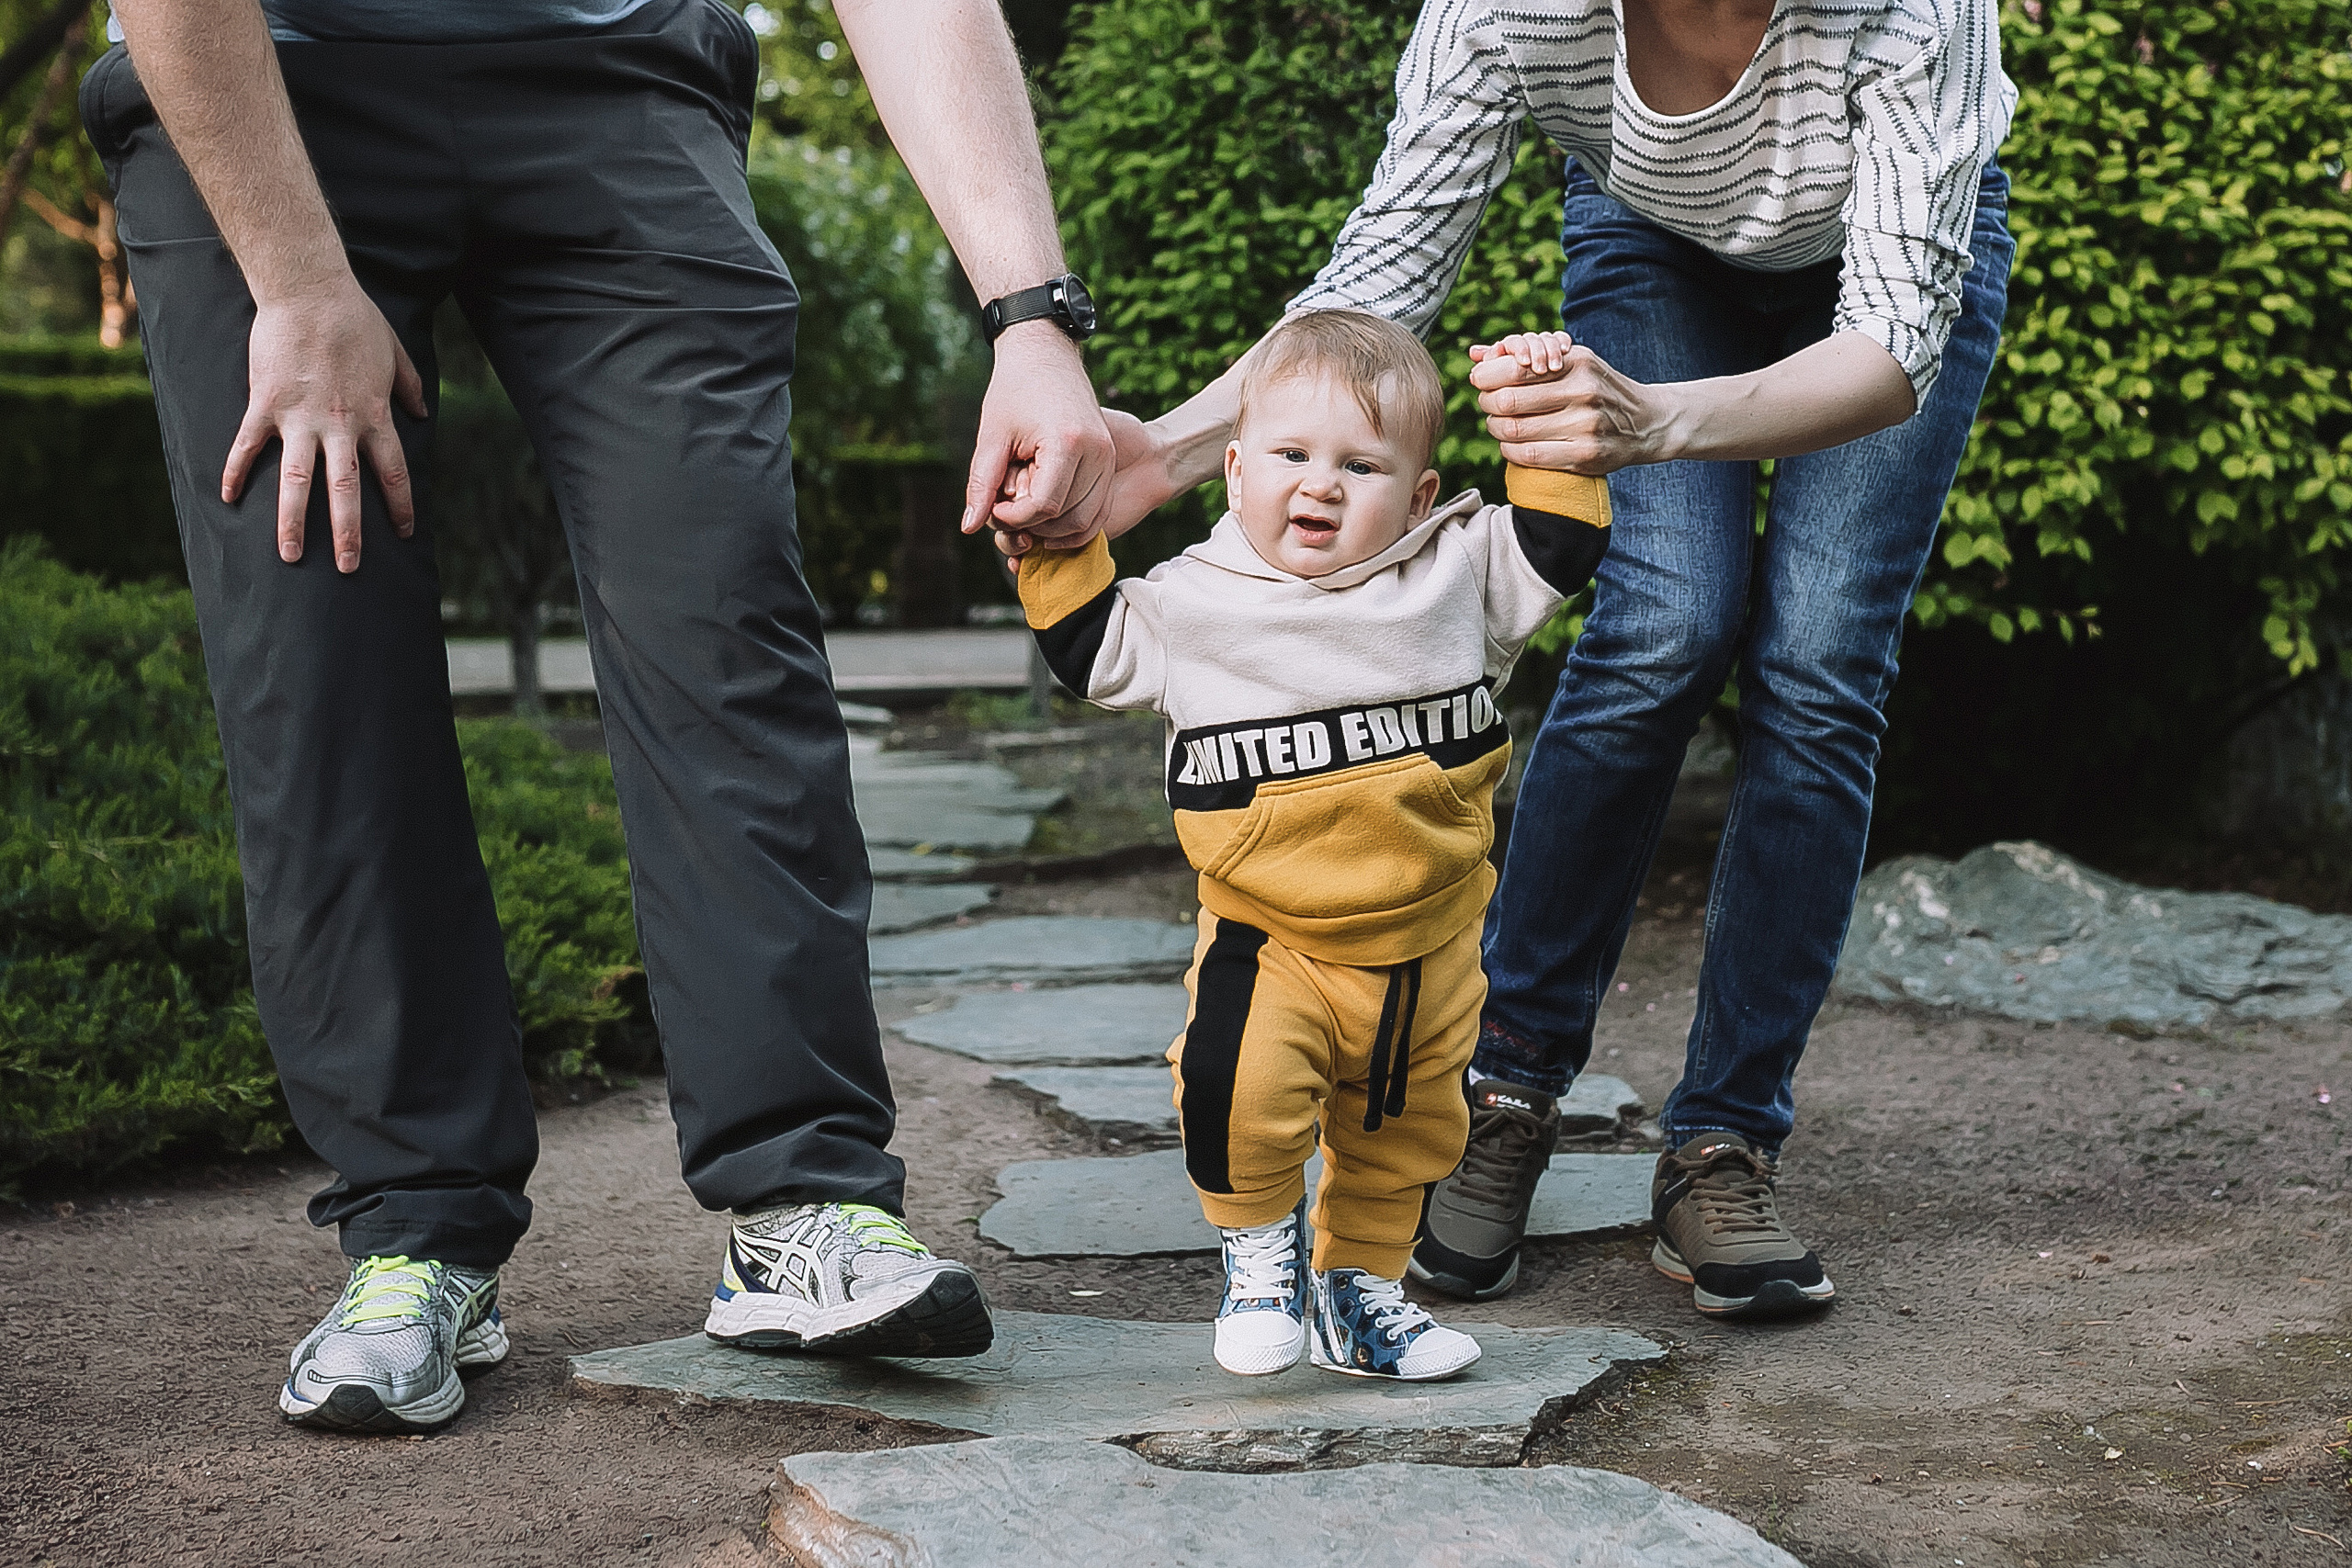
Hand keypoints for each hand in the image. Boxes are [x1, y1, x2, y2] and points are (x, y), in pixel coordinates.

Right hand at [223, 279, 427, 572]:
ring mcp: (299, 417)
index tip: (403, 534)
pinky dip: (235, 471)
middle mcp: (339, 425)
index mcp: (373, 416)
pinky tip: (226, 498)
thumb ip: (411, 387)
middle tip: (348, 568)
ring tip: (290, 556)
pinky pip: (248, 445)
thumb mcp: (395, 353)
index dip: (399, 505)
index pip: (392, 472)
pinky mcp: (264, 403)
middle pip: (346, 490)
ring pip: (296, 480)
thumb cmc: (355, 318)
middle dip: (348, 533)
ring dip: (292, 521)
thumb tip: (424, 413)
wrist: (309, 289)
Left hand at [962, 322, 1115, 547]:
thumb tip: (969, 527)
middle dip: (1033, 525)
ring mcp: (1108, 457)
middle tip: (1007, 509)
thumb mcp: (993, 436)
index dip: (1014, 517)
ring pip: (1085, 521)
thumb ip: (982, 484)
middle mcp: (1097, 452)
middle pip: (1067, 518)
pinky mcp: (1109, 460)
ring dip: (1052, 528)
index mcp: (1067, 442)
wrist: (1046, 353)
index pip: (1043, 505)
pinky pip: (1097, 510)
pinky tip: (1044, 515)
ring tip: (1024, 509)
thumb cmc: (1015, 389)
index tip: (995, 507)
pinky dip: (1073, 523)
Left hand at [1469, 333, 1676, 473]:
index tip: (1480, 380)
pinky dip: (1510, 450)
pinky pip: (1529, 456)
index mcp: (1578, 363)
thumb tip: (1476, 353)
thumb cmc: (1598, 388)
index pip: (1514, 368)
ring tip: (1498, 424)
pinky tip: (1512, 444)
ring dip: (1496, 429)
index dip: (1486, 377)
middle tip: (1488, 405)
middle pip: (1508, 401)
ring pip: (1515, 431)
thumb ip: (1527, 357)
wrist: (1647, 422)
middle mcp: (1583, 392)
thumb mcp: (1574, 362)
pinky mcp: (1585, 456)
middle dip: (1487, 404)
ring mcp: (1586, 426)